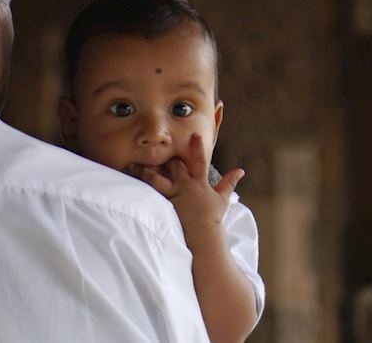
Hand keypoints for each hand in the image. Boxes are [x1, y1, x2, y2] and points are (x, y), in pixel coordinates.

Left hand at [128, 133, 244, 230]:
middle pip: (173, 166)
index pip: (200, 161)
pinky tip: (131, 182)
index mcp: (199, 183)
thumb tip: (241, 170)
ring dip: (144, 171)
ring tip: (130, 164)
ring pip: (156, 179)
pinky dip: (142, 188)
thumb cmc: (212, 216)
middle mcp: (185, 186)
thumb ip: (230, 182)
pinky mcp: (165, 204)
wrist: (202, 235)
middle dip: (165, 155)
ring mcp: (173, 195)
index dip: (198, 147)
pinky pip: (151, 194)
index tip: (194, 134)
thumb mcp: (223, 198)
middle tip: (154, 144)